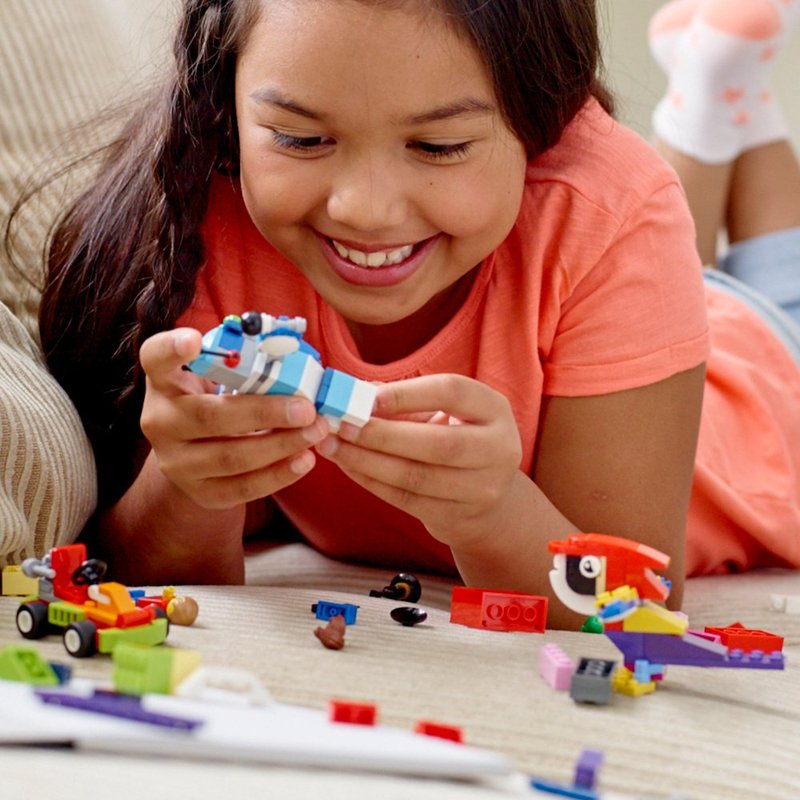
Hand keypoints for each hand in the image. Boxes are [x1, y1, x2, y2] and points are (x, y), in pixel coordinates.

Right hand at [139, 328, 328, 508]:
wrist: (196, 449)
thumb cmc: (216, 397)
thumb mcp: (220, 374)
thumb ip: (243, 364)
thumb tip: (296, 364)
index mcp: (163, 380)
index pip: (154, 358)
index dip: (171, 349)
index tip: (193, 341)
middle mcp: (160, 421)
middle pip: (209, 418)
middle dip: (265, 413)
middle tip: (306, 408)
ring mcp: (174, 462)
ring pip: (230, 458)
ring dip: (280, 445)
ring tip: (314, 432)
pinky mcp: (199, 492)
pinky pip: (241, 488)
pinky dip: (278, 475)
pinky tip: (304, 460)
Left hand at [314, 374, 522, 547]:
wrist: (489, 498)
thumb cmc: (456, 437)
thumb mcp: (445, 412)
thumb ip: (405, 401)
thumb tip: (354, 394)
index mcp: (495, 410)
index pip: (452, 393)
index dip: (407, 393)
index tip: (364, 396)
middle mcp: (498, 449)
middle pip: (437, 444)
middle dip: (381, 435)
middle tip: (340, 424)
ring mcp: (482, 489)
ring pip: (417, 477)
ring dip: (367, 461)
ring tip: (333, 445)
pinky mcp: (458, 517)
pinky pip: (406, 500)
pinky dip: (371, 481)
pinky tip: (348, 465)